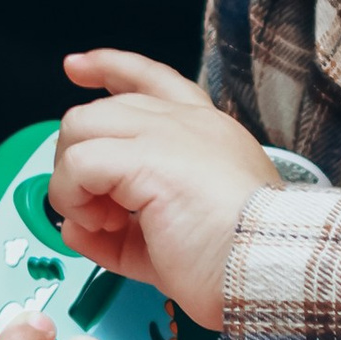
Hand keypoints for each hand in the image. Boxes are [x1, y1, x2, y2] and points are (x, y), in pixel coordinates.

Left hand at [51, 48, 282, 328]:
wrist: (267, 272)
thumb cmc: (235, 266)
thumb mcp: (168, 242)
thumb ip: (120, 233)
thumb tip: (74, 228)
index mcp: (205, 134)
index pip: (150, 80)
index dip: (109, 67)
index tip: (77, 67)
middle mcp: (188, 123)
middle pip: (100, 109)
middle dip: (75, 157)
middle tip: (93, 208)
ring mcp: (169, 134)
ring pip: (81, 125)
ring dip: (73, 179)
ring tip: (100, 219)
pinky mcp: (148, 156)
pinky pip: (79, 162)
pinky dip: (74, 196)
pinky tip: (100, 224)